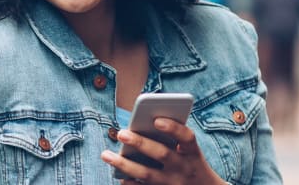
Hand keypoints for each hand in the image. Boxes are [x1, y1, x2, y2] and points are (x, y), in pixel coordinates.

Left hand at [101, 118, 225, 184]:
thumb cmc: (189, 163)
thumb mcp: (189, 152)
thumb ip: (171, 139)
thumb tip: (139, 128)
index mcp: (192, 153)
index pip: (187, 137)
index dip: (173, 128)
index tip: (156, 120)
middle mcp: (184, 168)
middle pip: (162, 154)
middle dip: (141, 143)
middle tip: (121, 133)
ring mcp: (173, 183)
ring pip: (147, 174)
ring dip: (125, 164)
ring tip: (105, 154)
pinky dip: (131, 183)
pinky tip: (119, 177)